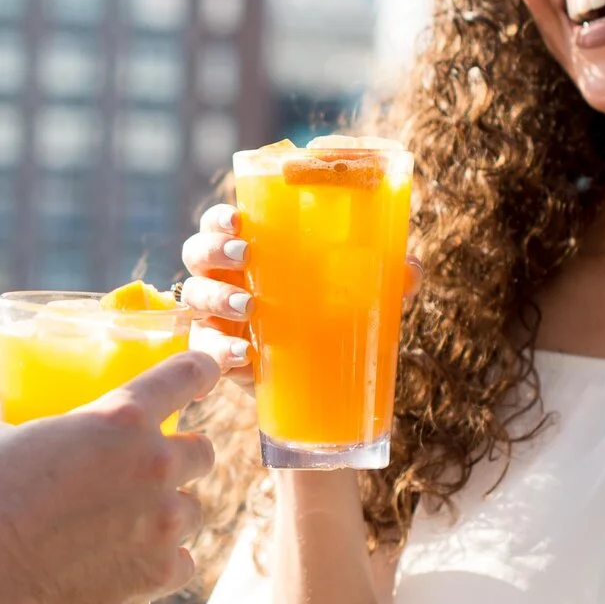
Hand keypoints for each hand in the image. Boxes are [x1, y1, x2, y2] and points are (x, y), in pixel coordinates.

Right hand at [0, 353, 218, 603]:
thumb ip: (3, 427)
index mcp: (120, 417)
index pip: (185, 374)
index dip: (201, 369)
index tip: (209, 370)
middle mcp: (154, 464)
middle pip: (203, 452)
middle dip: (183, 457)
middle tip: (154, 469)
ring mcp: (162, 523)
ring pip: (193, 512)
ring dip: (171, 515)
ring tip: (136, 526)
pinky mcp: (157, 574)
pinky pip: (182, 565)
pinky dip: (163, 566)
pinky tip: (137, 566)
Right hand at [179, 204, 421, 381]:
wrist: (316, 386)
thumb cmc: (328, 319)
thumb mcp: (357, 296)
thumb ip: (384, 279)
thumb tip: (411, 268)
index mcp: (250, 251)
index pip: (221, 223)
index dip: (220, 217)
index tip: (239, 219)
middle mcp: (223, 278)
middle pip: (197, 252)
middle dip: (214, 250)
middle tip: (246, 257)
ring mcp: (214, 316)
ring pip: (193, 295)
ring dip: (216, 296)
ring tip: (249, 306)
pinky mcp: (216, 353)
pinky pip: (202, 347)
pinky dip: (217, 349)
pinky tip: (242, 355)